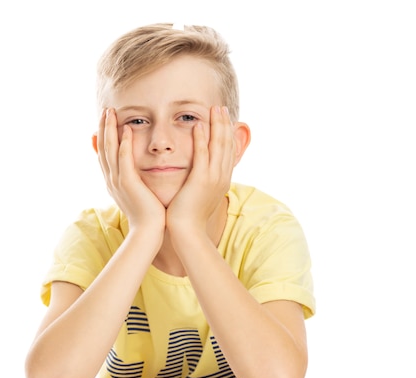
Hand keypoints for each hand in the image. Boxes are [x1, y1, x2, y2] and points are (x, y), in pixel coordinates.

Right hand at [96, 108, 165, 234]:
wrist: (148, 231)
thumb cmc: (148, 215)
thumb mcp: (138, 195)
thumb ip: (135, 182)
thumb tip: (136, 174)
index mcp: (113, 182)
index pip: (105, 154)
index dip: (104, 136)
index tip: (105, 121)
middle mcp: (112, 179)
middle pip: (103, 149)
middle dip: (103, 128)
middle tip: (104, 110)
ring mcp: (118, 181)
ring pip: (110, 150)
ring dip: (110, 130)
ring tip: (111, 113)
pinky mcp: (128, 184)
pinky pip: (124, 160)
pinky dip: (123, 144)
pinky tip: (126, 130)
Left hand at [166, 106, 235, 233]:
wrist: (188, 232)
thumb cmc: (189, 216)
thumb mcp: (200, 195)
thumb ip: (202, 181)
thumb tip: (201, 173)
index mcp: (222, 179)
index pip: (227, 150)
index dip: (226, 132)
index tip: (223, 117)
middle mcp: (222, 177)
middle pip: (227, 144)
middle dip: (224, 124)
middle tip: (221, 107)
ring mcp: (213, 178)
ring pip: (218, 146)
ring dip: (216, 126)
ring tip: (214, 109)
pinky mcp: (201, 181)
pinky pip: (203, 156)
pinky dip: (202, 140)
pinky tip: (199, 125)